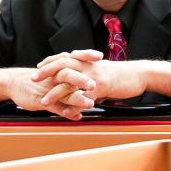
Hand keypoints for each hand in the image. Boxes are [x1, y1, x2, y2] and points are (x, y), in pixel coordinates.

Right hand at [0, 64, 94, 119]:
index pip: (73, 57)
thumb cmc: (37, 77)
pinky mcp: (42, 100)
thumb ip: (67, 71)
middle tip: (94, 84)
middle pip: (68, 74)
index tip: (100, 56)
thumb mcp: (51, 70)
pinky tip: (77, 117)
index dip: (86, 55)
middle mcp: (53, 76)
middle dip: (81, 79)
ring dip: (77, 99)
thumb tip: (85, 70)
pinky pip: (56, 107)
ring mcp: (48, 88)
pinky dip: (67, 112)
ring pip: (63, 92)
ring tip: (90, 104)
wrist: (13, 82)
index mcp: (57, 66)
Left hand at [32, 50, 146, 106]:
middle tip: (32, 78)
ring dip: (56, 93)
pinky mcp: (102, 87)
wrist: (138, 75)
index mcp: (87, 61)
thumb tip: (80, 86)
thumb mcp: (102, 72)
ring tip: (44, 102)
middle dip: (46, 72)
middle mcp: (88, 66)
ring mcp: (94, 76)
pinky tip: (67, 113)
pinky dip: (75, 105)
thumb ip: (89, 77)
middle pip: (62, 66)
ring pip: (70, 83)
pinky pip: (84, 97)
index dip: (50, 62)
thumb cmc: (120, 75)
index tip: (38, 67)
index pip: (64, 58)